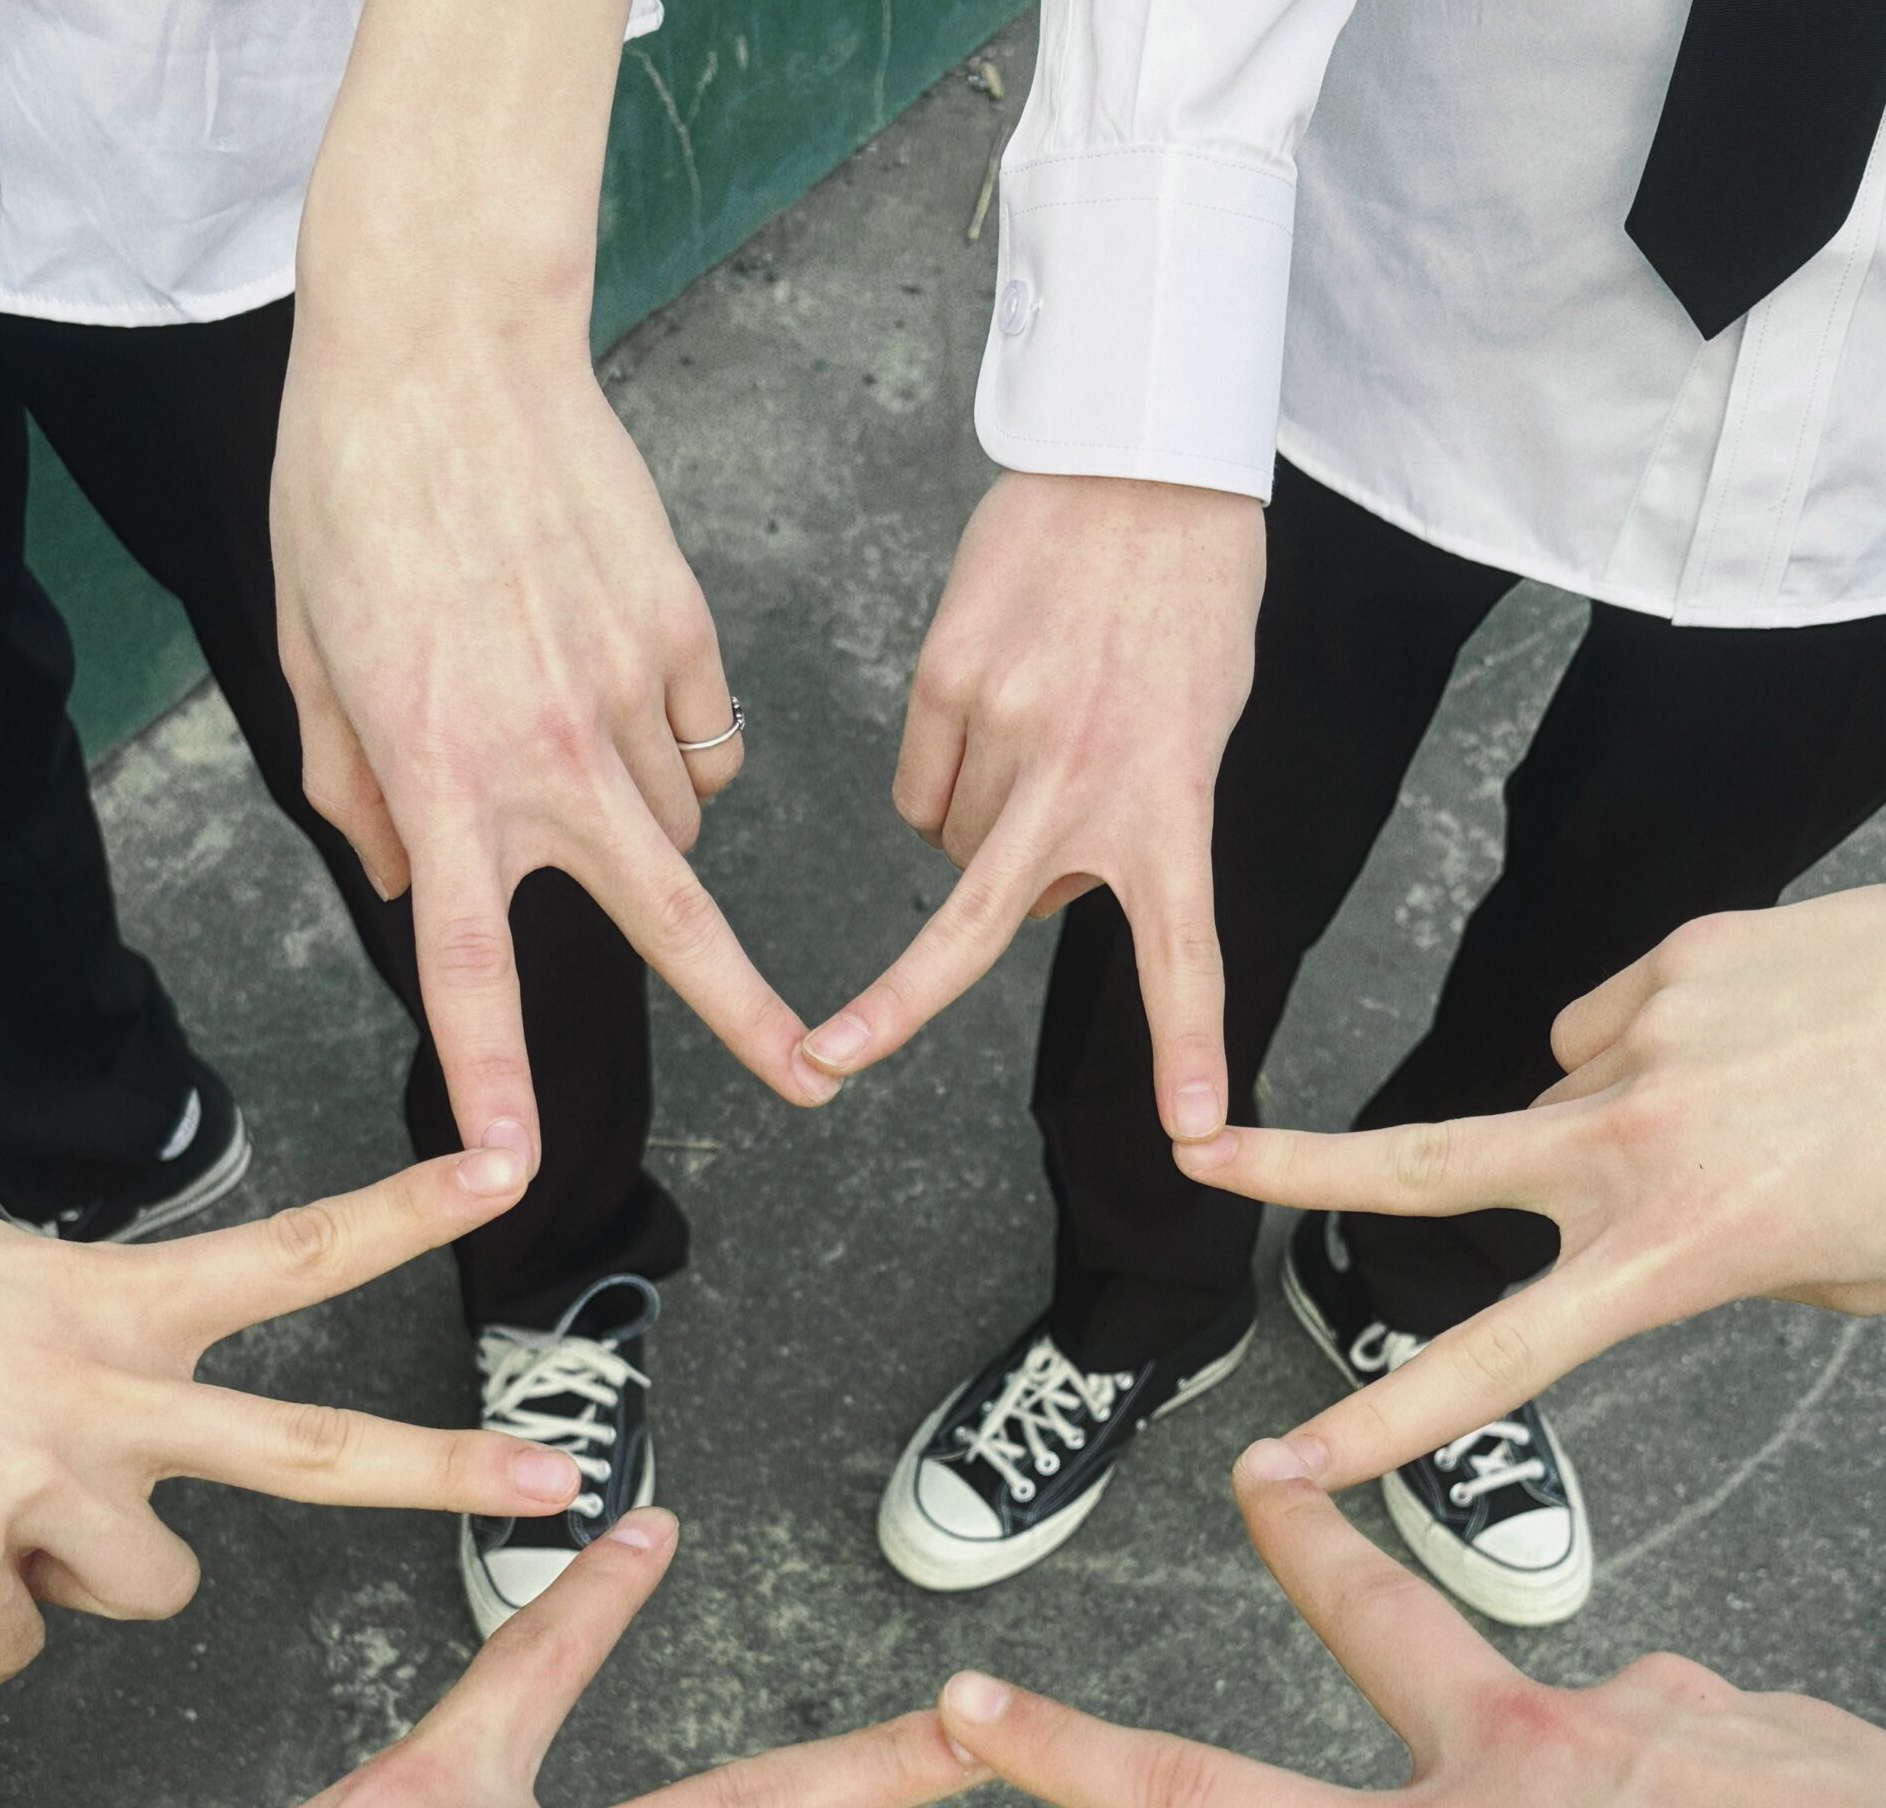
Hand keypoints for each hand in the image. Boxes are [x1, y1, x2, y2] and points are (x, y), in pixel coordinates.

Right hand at [0, 1148, 579, 1687]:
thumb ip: (79, 1349)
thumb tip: (113, 1474)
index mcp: (108, 1308)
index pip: (285, 1253)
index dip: (401, 1214)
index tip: (504, 1169)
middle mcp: (100, 1393)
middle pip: (309, 1449)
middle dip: (442, 1470)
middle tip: (553, 1483)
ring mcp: (41, 1483)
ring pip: (149, 1587)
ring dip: (74, 1577)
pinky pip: (16, 1645)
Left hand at [274, 0, 834, 1159]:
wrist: (446, 343)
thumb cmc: (353, 493)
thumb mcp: (311, 659)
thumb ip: (358, 794)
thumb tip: (407, 884)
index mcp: (445, 775)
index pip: (469, 965)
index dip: (493, 1079)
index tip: (512, 1169)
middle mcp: (554, 752)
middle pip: (672, 918)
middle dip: (751, 1014)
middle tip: (815, 1074)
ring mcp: (635, 691)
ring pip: (680, 815)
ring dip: (648, 817)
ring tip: (578, 721)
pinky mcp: (687, 630)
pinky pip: (709, 734)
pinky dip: (678, 735)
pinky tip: (621, 664)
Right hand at [801, 472, 1263, 1139]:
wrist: (1146, 455)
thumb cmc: (1187, 600)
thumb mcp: (1196, 726)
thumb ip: (1134, 819)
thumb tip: (1037, 890)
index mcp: (1171, 799)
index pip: (1186, 948)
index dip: (1189, 1045)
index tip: (1195, 1134)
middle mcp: (1082, 776)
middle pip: (976, 921)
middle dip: (894, 1006)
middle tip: (828, 1060)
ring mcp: (1006, 725)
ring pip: (949, 846)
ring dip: (973, 836)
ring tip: (1033, 747)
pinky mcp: (947, 675)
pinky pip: (916, 785)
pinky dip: (939, 782)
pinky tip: (985, 719)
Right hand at [938, 1448, 1885, 1807]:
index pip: (1205, 1803)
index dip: (1071, 1756)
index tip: (978, 1700)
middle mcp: (1532, 1764)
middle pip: (1378, 1614)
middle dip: (1302, 1547)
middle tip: (1263, 1484)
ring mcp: (1658, 1714)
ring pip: (1605, 1762)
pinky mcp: (1770, 1712)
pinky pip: (1730, 1785)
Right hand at [1173, 889, 1885, 1481]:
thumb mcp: (1854, 1271)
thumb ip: (1735, 1261)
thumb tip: (1659, 1213)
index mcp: (1684, 1248)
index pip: (1497, 1361)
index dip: (1382, 1426)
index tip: (1285, 1468)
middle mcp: (1637, 1142)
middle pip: (1422, 1163)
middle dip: (1295, 1164)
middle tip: (1199, 1153)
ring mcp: (1648, 1034)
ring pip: (1573, 1091)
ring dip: (1624, 1114)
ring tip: (1755, 1100)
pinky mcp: (1680, 956)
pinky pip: (1627, 1018)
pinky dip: (1670, 1038)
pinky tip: (1761, 1034)